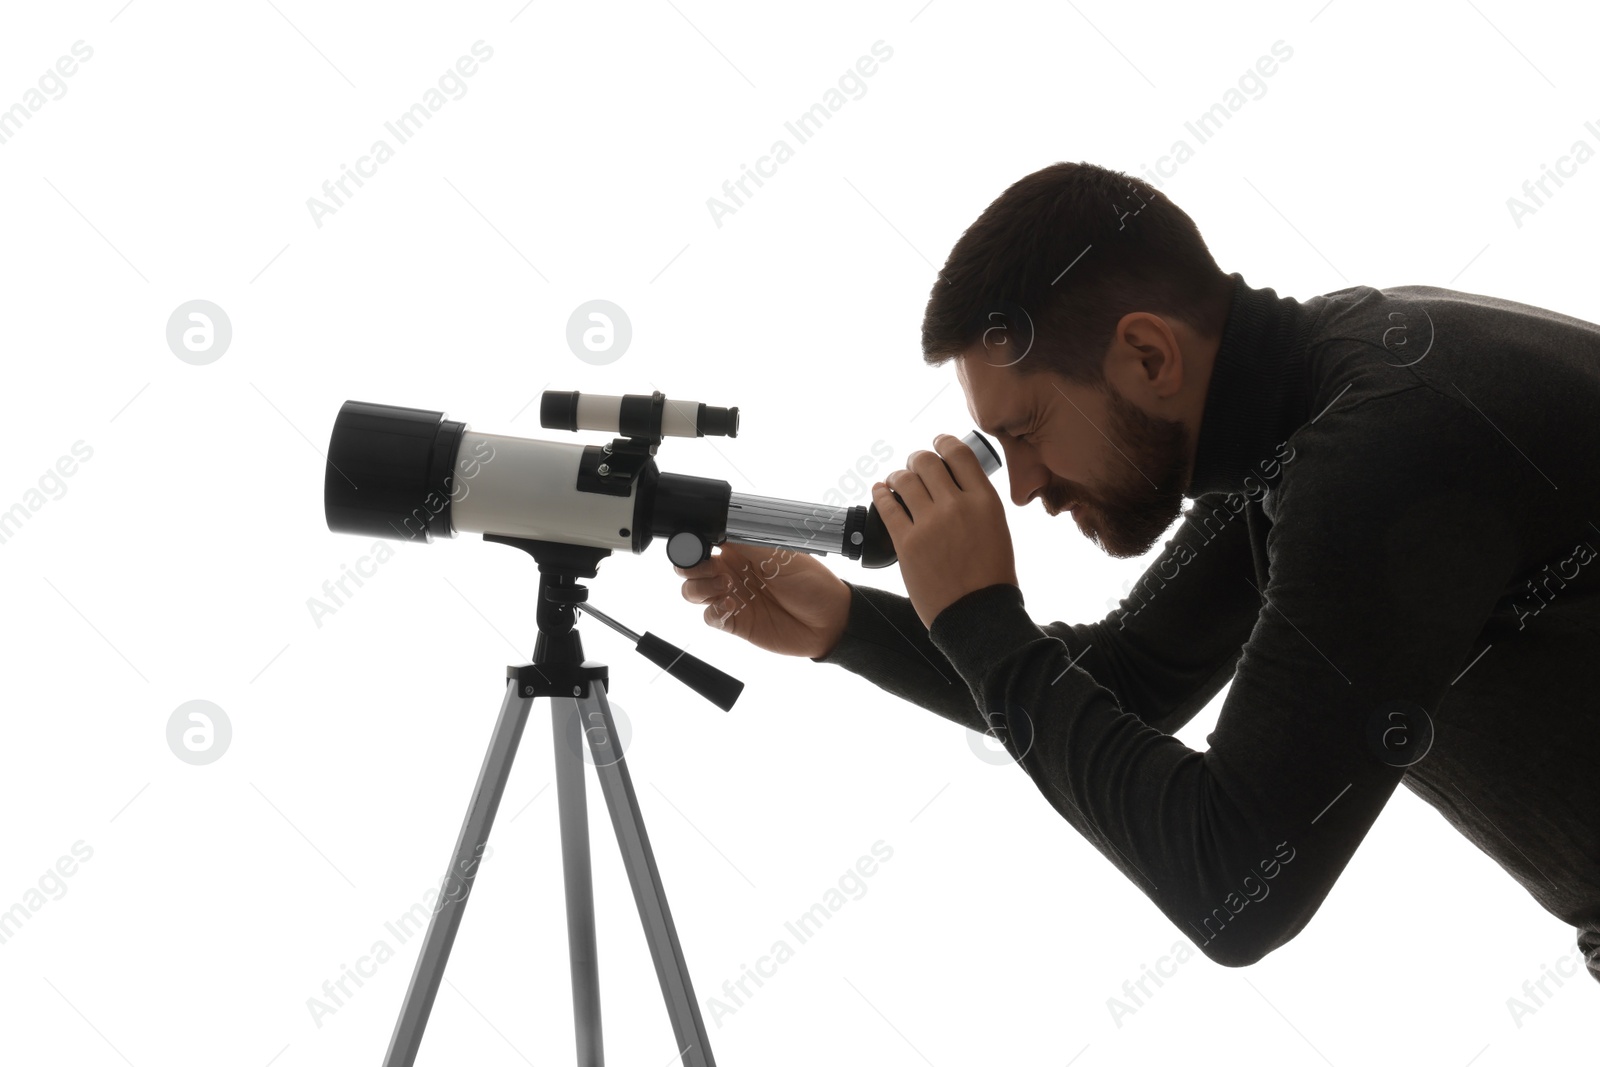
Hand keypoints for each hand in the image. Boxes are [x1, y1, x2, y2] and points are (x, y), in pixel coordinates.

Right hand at [676, 541, 851, 658]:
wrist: (830, 620)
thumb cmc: (814, 583)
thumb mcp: (783, 555)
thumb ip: (749, 544)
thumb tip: (721, 529)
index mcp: (741, 551)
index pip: (705, 542)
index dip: (695, 543)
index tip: (701, 546)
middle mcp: (732, 572)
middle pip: (690, 567)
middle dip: (689, 566)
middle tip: (711, 567)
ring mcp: (731, 597)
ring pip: (692, 592)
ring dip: (701, 587)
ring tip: (727, 587)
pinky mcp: (735, 622)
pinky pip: (709, 617)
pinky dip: (713, 611)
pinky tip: (731, 606)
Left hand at [873, 433, 1017, 629]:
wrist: (977, 616)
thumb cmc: (991, 577)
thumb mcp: (998, 529)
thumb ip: (978, 503)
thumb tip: (956, 483)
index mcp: (985, 501)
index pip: (959, 454)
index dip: (944, 443)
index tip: (937, 445)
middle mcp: (957, 506)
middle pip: (927, 462)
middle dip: (918, 460)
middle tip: (914, 466)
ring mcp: (929, 524)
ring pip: (904, 479)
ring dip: (898, 475)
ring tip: (896, 480)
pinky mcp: (906, 542)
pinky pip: (887, 505)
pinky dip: (880, 493)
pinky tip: (879, 490)